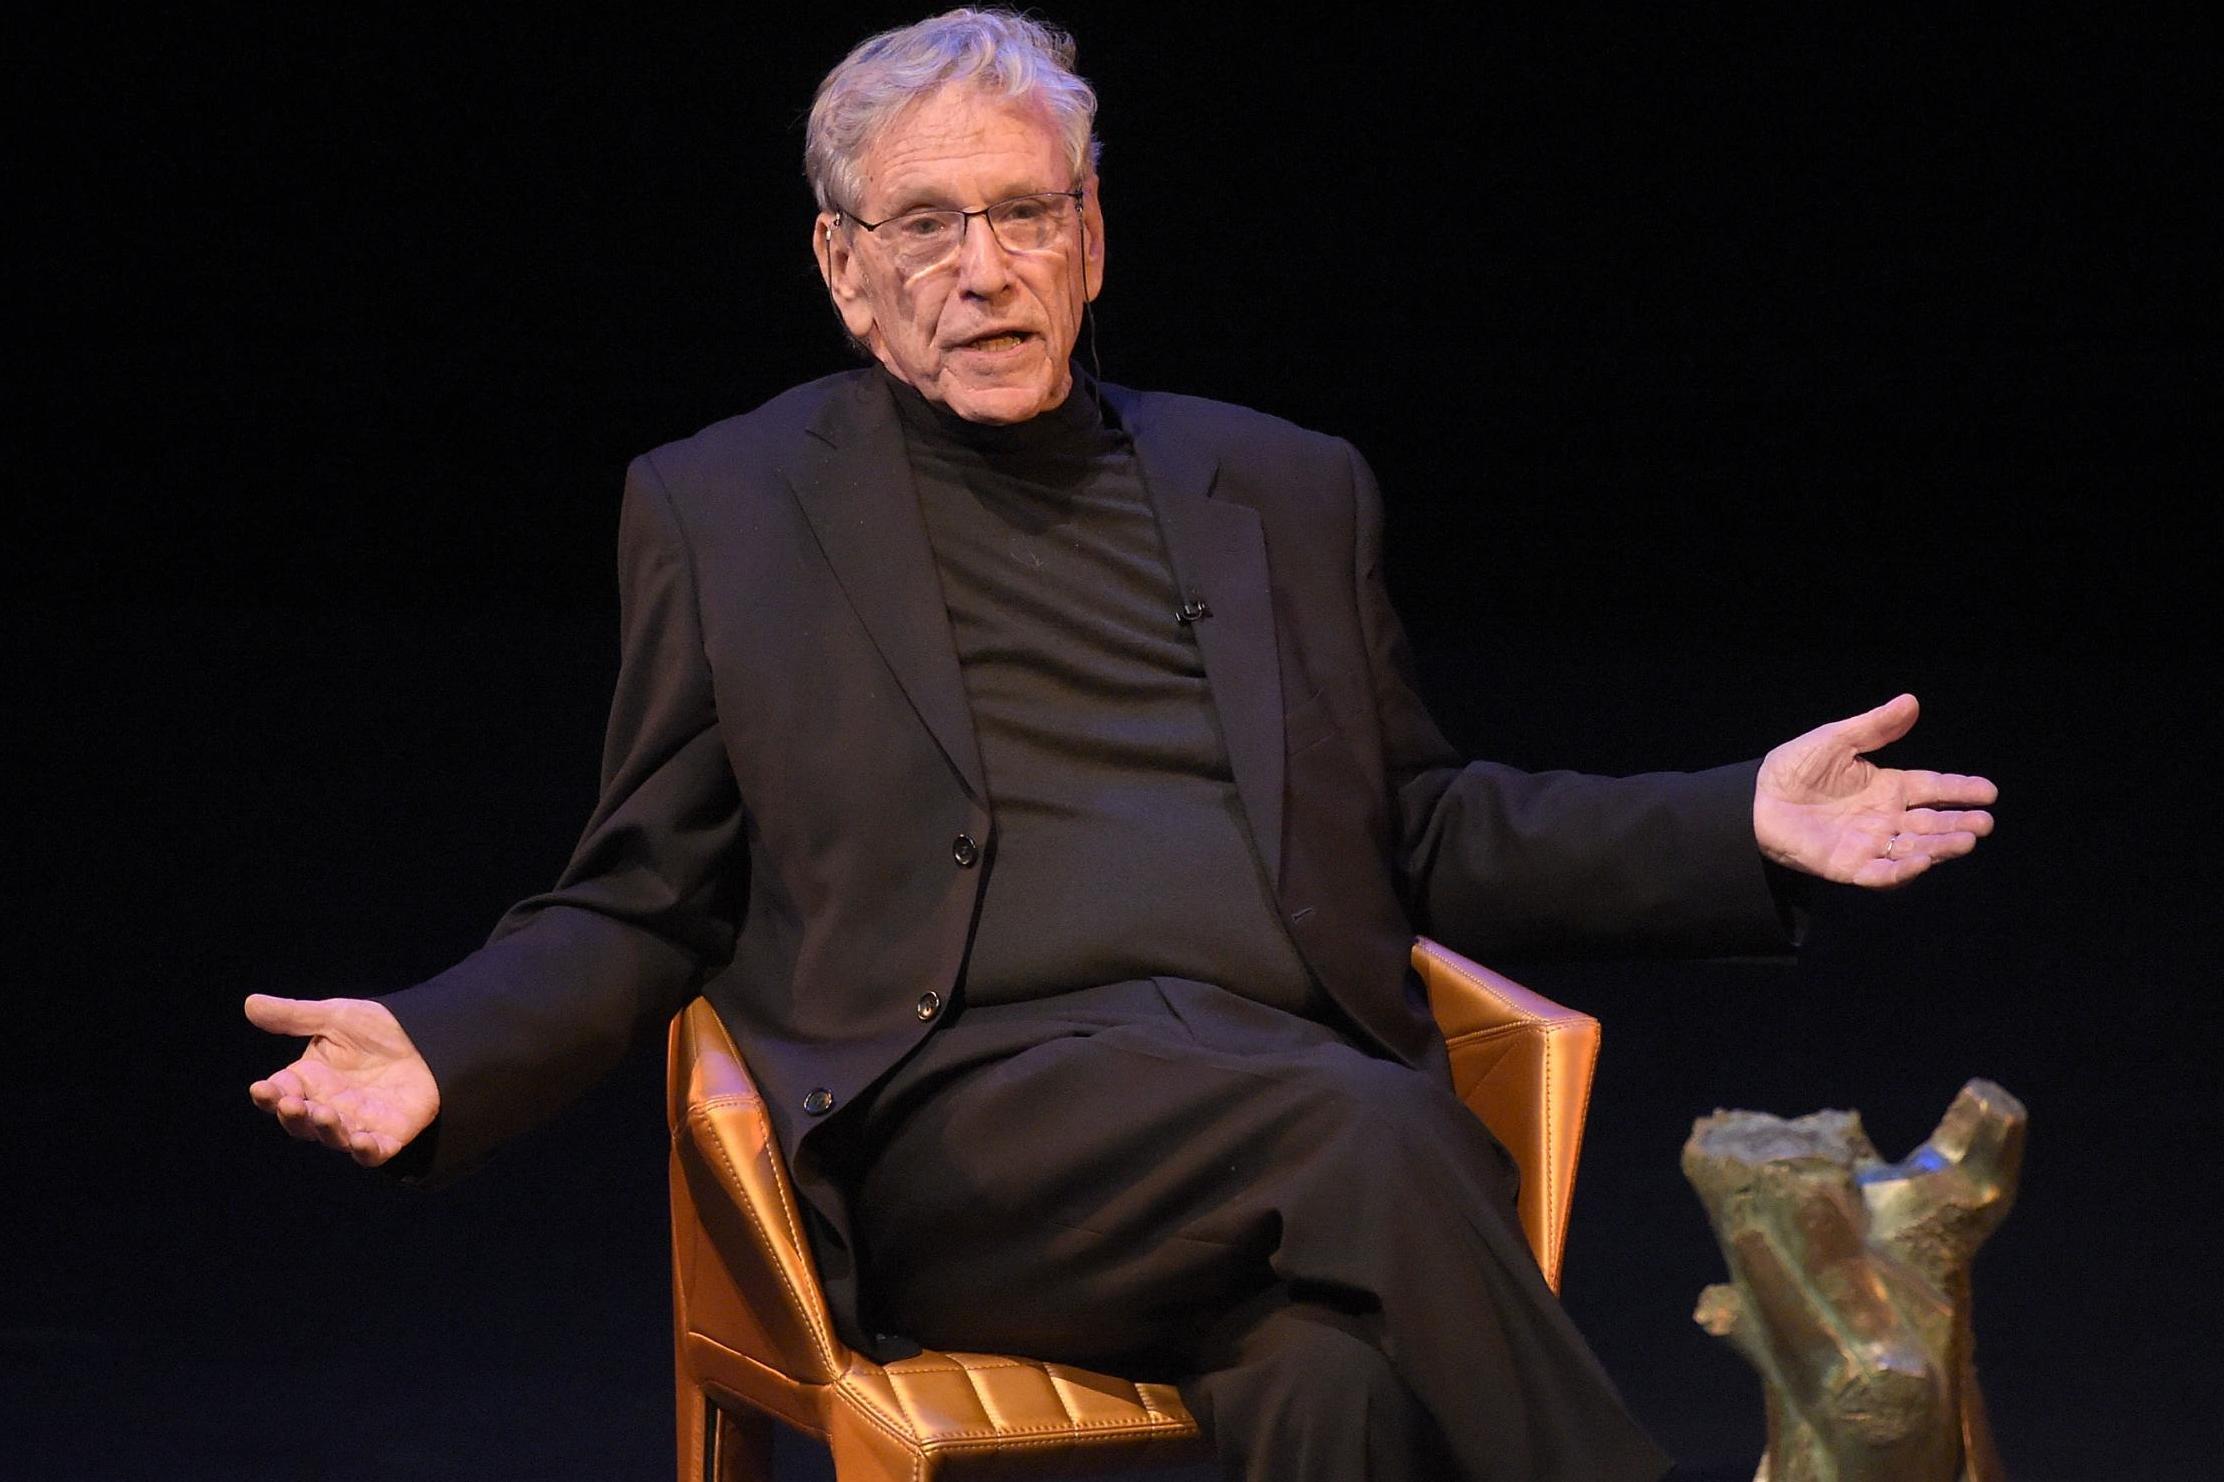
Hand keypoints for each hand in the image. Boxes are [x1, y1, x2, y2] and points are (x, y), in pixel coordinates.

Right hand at [246, 994, 439, 1166]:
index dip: (268, 1094)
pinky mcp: (389, 1136)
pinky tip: (361, 1141)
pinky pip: (373, 1153)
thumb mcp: (336, 1017)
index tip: (262, 1088)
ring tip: (322, 1113)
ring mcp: (357, 1124)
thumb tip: (250, 1003)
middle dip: (293, 1115)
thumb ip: (295, 1016)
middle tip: (291, 1103)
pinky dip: (366, 1151)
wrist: (430, 1036)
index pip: (279, 1093)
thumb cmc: (378, 1029)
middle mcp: (327, 1106)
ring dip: (325, 1129)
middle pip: (301, 1122)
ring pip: (333, 1137)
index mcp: (309, 1081)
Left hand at [1753, 694, 1995, 887]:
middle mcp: (1884, 818)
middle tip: (1984, 823)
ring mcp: (1869, 844)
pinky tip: (1922, 860)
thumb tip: (1911, 701)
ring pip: (1913, 847)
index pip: (1932, 789)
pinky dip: (1900, 869)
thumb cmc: (1794, 768)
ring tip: (1966, 839)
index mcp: (1887, 787)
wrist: (1754, 798)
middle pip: (1931, 823)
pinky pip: (1879, 873)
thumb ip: (1875, 727)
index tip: (1990, 792)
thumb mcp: (1836, 740)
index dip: (1960, 790)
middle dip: (1959, 823)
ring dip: (1941, 846)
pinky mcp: (1847, 866)